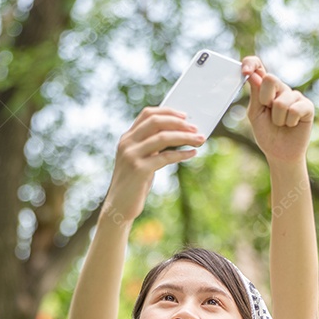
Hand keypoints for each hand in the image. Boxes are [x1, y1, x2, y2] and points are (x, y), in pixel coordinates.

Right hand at [103, 106, 204, 224]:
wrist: (118, 206)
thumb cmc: (134, 183)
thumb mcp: (139, 159)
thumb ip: (151, 145)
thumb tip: (177, 134)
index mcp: (127, 138)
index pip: (147, 114)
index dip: (168, 111)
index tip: (185, 115)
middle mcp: (127, 143)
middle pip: (156, 122)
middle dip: (179, 123)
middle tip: (196, 128)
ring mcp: (132, 155)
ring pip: (163, 137)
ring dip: (185, 137)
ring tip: (200, 140)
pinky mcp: (139, 170)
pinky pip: (166, 157)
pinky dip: (182, 154)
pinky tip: (192, 154)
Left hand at [242, 56, 314, 164]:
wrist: (280, 153)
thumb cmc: (267, 133)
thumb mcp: (255, 114)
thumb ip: (255, 95)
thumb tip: (253, 74)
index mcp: (265, 88)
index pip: (258, 66)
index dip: (251, 63)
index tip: (245, 71)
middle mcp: (281, 89)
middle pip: (271, 79)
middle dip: (265, 100)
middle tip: (268, 112)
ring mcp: (295, 96)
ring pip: (281, 101)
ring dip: (277, 119)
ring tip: (281, 124)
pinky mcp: (307, 106)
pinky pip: (295, 110)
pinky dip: (289, 122)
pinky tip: (292, 125)